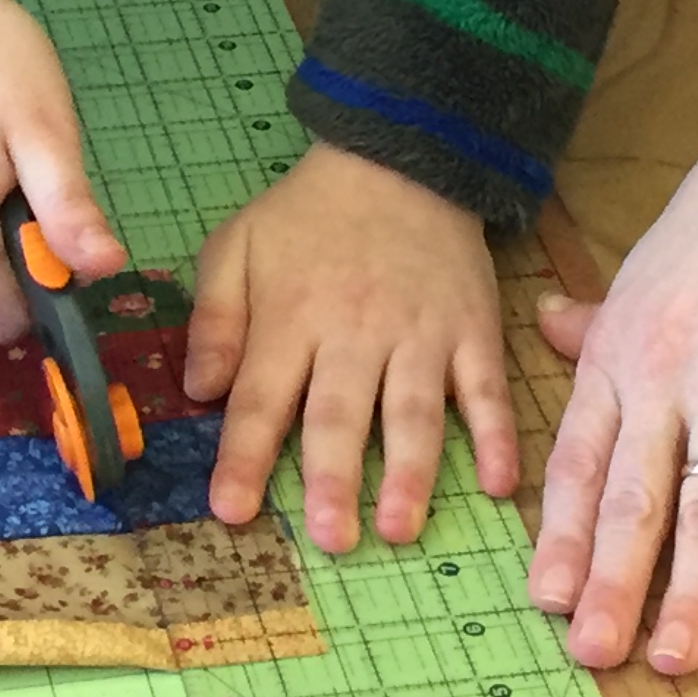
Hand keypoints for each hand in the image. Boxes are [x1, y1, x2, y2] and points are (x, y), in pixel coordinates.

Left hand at [189, 143, 515, 554]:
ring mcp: (422, 333)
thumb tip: (199, 390)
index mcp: (292, 317)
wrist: (400, 158)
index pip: (262, 397)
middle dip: (334, 477)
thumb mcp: (237, 246)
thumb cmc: (307, 215)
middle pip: (341, 412)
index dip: (245, 456)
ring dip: (409, 471)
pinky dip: (497, 436)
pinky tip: (498, 484)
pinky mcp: (473, 329)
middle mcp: (356, 331)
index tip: (231, 511)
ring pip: (414, 410)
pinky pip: (487, 389)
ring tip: (399, 527)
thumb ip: (214, 318)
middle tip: (331, 538)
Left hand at [526, 120, 697, 673]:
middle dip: (607, 583)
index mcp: (617, 354)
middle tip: (590, 652)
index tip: (543, 596)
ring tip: (672, 655)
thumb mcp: (637, 270)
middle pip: (629, 498)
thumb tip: (548, 326)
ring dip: (687, 590)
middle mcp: (664, 378)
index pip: (576, 461)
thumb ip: (594, 319)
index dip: (559, 535)